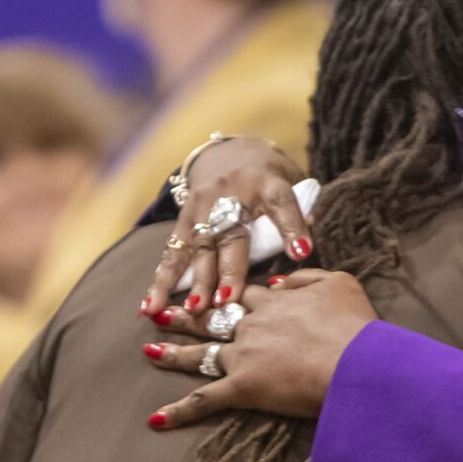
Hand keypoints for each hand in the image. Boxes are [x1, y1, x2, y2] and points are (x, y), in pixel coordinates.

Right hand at [141, 137, 312, 322]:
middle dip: (228, 269)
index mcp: (265, 182)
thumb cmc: (269, 176)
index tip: (302, 252)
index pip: (280, 202)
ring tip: (192, 310)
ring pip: (198, 247)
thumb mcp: (291, 179)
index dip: (291, 226)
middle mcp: (230, 193)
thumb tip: (312, 233)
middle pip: (230, 234)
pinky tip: (150, 304)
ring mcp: (202, 206)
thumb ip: (301, 206)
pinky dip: (161, 280)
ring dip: (195, 282)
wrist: (227, 151)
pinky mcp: (184, 219)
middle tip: (229, 300)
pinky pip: (172, 252)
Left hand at [142, 269, 376, 428]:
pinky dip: (179, 411)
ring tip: (148, 351)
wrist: (355, 363)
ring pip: (200, 354)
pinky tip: (155, 420)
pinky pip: (205, 401)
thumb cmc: (354, 327)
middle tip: (161, 313)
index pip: (243, 294)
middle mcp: (251, 326)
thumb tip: (279, 282)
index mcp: (273, 303)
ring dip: (173, 353)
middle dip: (185, 316)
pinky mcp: (242, 388)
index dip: (226, 292)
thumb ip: (307, 278)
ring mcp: (242, 357)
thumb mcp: (340, 284)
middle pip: (210, 319)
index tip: (214, 292)